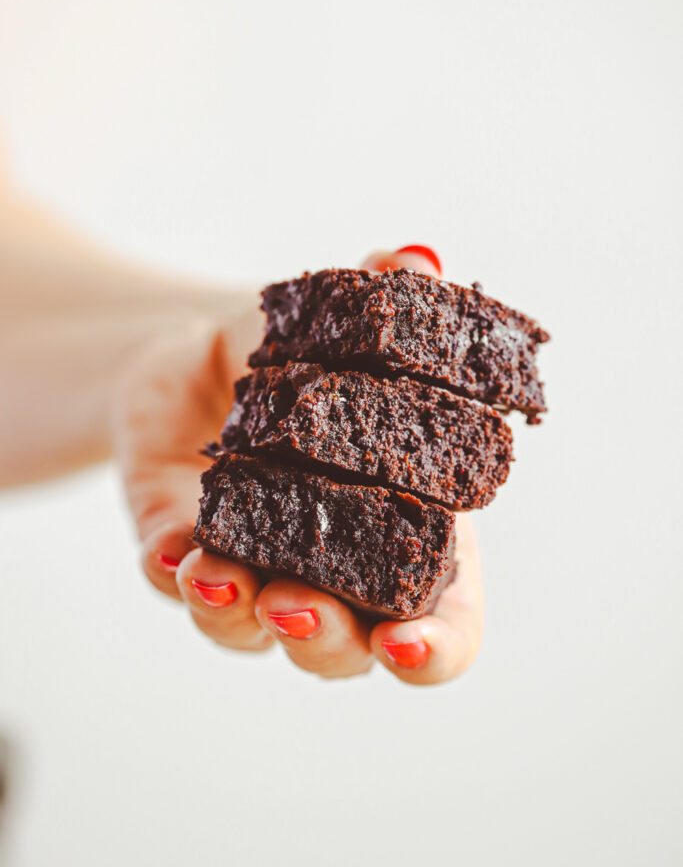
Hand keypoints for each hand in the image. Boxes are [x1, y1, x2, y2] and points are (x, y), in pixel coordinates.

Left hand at [112, 255, 483, 684]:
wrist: (199, 343)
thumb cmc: (302, 345)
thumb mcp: (343, 317)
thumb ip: (387, 295)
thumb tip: (419, 257)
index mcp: (401, 523)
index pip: (439, 616)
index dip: (433, 646)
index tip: (407, 646)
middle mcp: (329, 564)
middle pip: (344, 647)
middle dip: (323, 640)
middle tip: (296, 607)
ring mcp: (250, 561)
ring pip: (247, 628)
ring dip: (236, 612)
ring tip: (221, 578)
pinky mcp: (175, 541)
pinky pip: (170, 574)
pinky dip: (169, 567)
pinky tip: (170, 550)